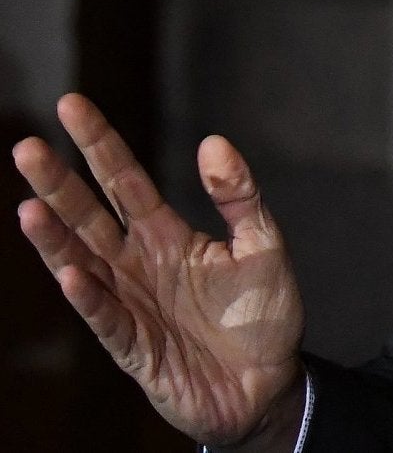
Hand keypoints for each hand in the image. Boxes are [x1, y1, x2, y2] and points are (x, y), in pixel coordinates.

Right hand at [13, 93, 307, 449]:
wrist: (267, 385)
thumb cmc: (262, 315)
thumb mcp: (264, 244)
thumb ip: (239, 195)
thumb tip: (212, 141)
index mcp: (167, 235)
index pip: (124, 180)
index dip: (100, 144)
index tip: (71, 105)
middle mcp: (138, 264)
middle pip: (89, 216)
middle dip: (59, 183)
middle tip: (27, 147)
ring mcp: (130, 305)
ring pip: (82, 264)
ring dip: (55, 239)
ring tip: (29, 207)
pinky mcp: (134, 348)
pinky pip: (105, 319)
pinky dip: (88, 297)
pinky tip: (70, 272)